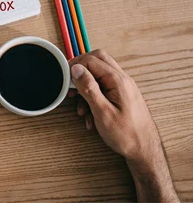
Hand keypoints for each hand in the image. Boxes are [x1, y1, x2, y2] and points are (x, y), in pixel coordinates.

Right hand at [70, 50, 177, 201]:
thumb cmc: (126, 135)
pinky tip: (90, 114)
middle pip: (97, 60)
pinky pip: (104, 86)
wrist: (145, 150)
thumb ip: (89, 88)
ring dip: (86, 86)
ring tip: (80, 107)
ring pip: (99, 73)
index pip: (92, 60)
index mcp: (118, 81)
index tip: (64, 78)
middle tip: (69, 83)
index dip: (75, 66)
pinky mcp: (122, 95)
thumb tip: (76, 69)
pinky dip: (93, 95)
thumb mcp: (102, 112)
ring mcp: (123, 87)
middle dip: (80, 70)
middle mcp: (122, 80)